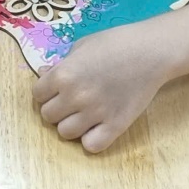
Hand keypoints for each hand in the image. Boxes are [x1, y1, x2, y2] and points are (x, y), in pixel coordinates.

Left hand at [32, 25, 170, 152]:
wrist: (150, 52)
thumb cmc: (114, 43)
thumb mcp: (80, 47)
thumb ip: (60, 64)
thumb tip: (43, 74)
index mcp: (63, 75)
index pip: (37, 95)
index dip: (46, 91)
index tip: (57, 89)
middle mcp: (75, 96)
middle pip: (48, 116)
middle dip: (56, 108)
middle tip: (70, 101)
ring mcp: (96, 113)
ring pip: (65, 133)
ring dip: (70, 125)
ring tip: (83, 114)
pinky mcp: (116, 125)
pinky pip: (92, 145)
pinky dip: (91, 139)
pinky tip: (97, 126)